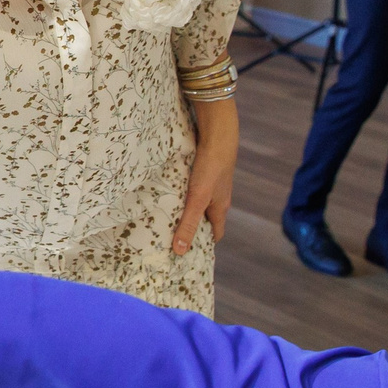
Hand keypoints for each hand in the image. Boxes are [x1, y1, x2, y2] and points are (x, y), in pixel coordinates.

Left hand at [172, 97, 236, 252]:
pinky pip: (195, 185)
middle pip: (206, 218)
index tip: (189, 252)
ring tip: (167, 214)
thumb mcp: (197, 199)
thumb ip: (188, 224)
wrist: (219, 135)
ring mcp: (213, 183)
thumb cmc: (210, 169)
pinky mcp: (205, 169)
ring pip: (200, 201)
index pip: (215, 233)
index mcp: (220, 209)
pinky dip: (185, 191)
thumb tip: (180, 251)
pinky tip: (171, 189)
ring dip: (187, 208)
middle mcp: (218, 197)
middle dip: (193, 227)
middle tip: (173, 235)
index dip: (204, 243)